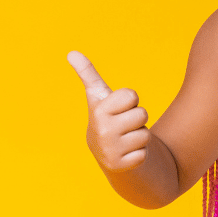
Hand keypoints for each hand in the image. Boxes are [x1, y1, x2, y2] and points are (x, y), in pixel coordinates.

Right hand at [67, 50, 150, 171]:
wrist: (109, 156)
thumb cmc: (108, 120)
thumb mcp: (99, 97)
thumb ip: (88, 75)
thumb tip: (71, 52)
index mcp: (99, 111)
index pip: (131, 95)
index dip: (130, 100)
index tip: (120, 108)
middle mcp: (102, 131)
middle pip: (142, 114)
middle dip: (138, 119)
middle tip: (125, 126)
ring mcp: (111, 150)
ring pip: (146, 134)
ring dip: (140, 137)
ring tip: (127, 140)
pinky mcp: (123, 166)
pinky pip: (145, 153)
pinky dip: (141, 154)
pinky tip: (129, 155)